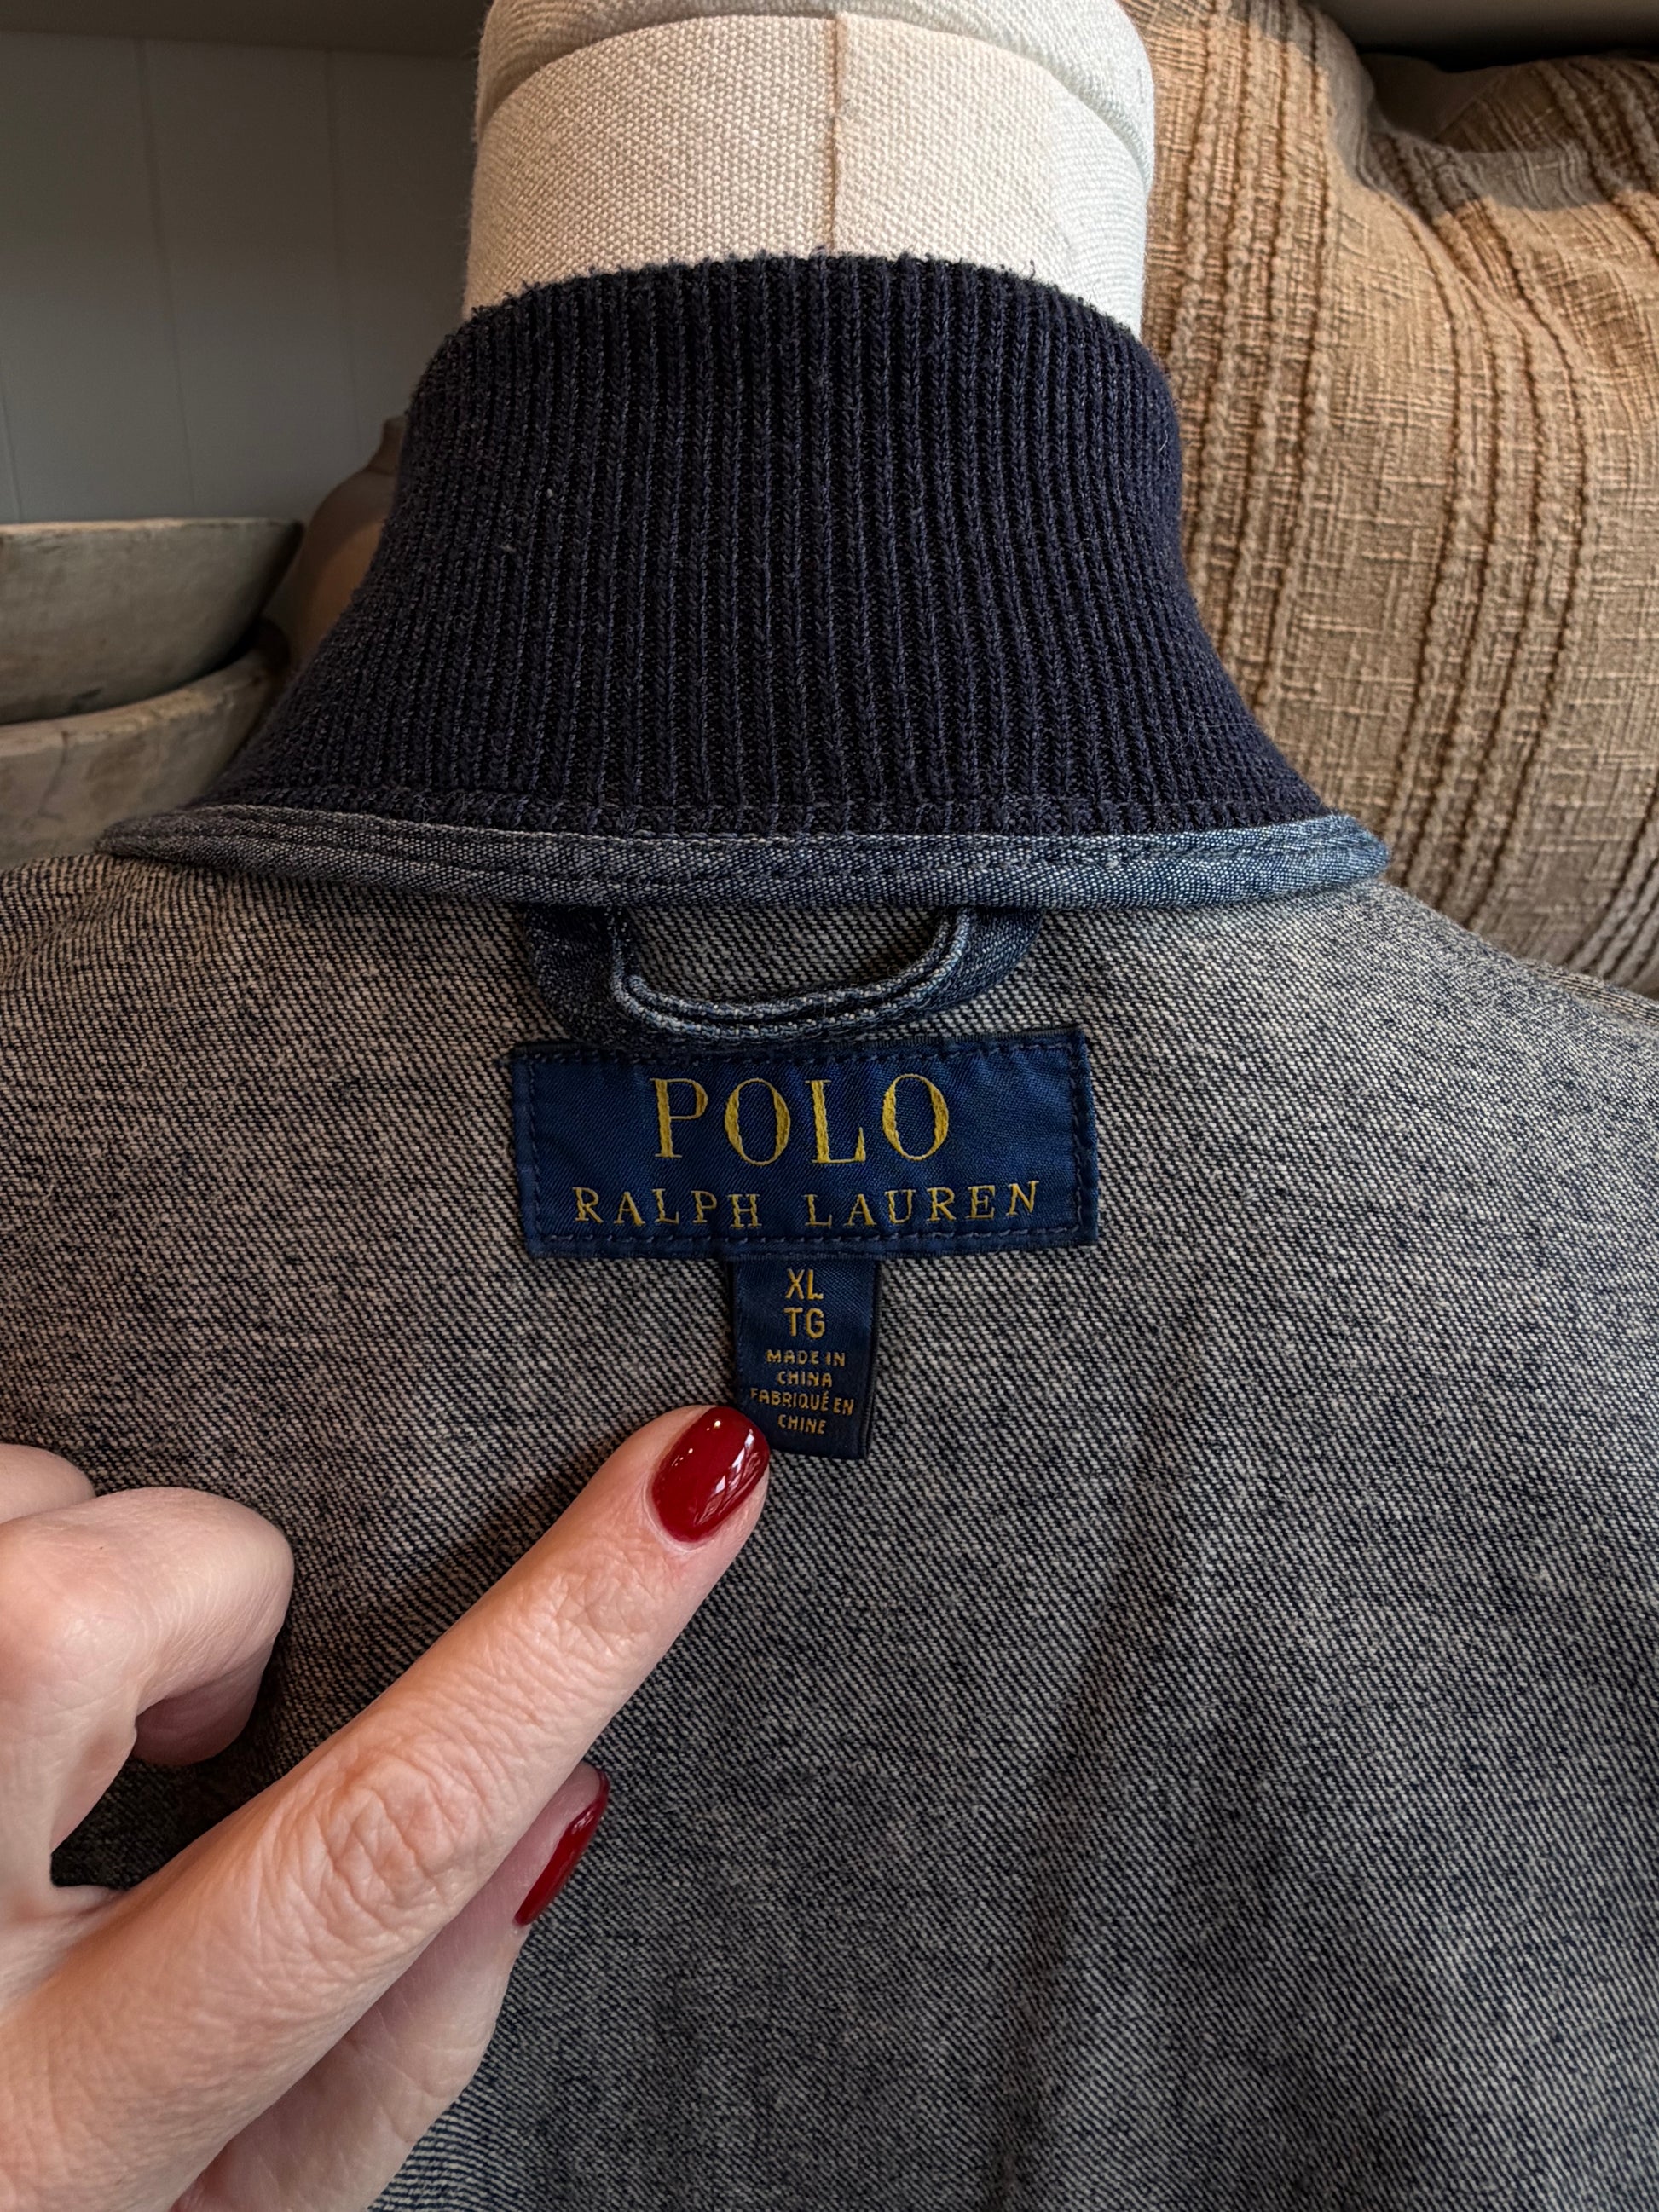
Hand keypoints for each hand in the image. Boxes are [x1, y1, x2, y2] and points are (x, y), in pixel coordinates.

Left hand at [0, 1405, 767, 2210]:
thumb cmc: (26, 2193)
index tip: (704, 1479)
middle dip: (204, 1593)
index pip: (372, 1853)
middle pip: (96, 1616)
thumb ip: (395, 2046)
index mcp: (57, 2133)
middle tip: (171, 1721)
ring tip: (20, 1729)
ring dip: (53, 1572)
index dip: (567, 1640)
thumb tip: (552, 1792)